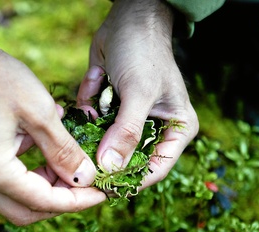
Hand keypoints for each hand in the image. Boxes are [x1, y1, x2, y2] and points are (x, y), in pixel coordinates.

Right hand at [0, 0, 105, 224]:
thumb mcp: (38, 110)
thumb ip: (64, 150)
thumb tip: (86, 178)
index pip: (43, 201)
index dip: (78, 201)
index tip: (103, 193)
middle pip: (25, 211)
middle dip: (59, 202)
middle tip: (86, 184)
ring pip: (13, 198)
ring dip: (43, 187)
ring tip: (69, 161)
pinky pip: (1, 180)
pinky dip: (26, 172)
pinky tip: (42, 144)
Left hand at [78, 0, 198, 188]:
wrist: (129, 18)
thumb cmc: (144, 53)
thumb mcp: (138, 93)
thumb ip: (126, 132)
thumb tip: (110, 168)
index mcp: (176, 130)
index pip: (154, 169)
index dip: (129, 181)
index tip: (101, 186)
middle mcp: (154, 130)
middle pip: (127, 162)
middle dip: (104, 157)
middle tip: (82, 156)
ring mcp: (130, 122)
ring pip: (104, 146)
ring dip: (91, 131)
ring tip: (93, 105)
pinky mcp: (110, 112)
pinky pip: (92, 126)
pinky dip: (87, 110)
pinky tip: (95, 81)